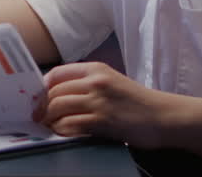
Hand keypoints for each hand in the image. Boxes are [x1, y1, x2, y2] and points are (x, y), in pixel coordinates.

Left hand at [37, 62, 173, 149]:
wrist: (164, 116)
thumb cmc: (138, 102)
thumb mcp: (112, 82)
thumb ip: (87, 84)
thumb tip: (58, 94)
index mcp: (96, 69)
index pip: (56, 73)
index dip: (41, 87)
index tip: (37, 98)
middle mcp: (94, 81)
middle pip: (53, 91)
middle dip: (41, 106)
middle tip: (38, 116)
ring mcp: (98, 101)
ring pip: (57, 107)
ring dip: (49, 119)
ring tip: (48, 126)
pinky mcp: (102, 121)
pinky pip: (69, 124)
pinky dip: (61, 130)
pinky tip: (61, 133)